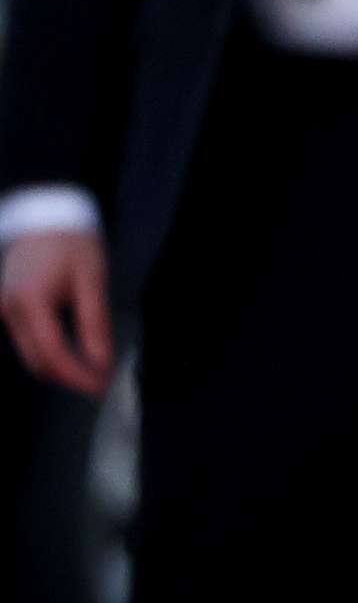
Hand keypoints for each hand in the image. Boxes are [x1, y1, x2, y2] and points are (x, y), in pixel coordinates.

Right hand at [1, 229, 114, 396]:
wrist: (44, 216)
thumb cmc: (71, 242)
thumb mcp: (92, 279)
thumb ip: (94, 323)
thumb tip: (101, 362)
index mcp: (30, 300)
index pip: (53, 352)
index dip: (77, 374)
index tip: (101, 386)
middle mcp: (9, 309)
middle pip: (37, 361)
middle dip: (69, 377)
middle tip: (102, 383)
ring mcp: (4, 310)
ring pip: (30, 355)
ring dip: (60, 368)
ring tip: (93, 371)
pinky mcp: (8, 310)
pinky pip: (27, 342)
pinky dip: (50, 354)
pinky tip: (75, 354)